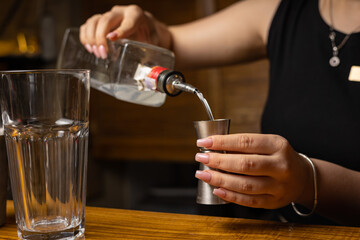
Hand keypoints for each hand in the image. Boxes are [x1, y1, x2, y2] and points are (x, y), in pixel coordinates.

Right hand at [79, 5, 170, 58]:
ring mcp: (109, 15)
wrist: (146, 27)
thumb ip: (149, 50)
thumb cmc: (149, 35)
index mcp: (136, 15)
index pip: (128, 22)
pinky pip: (88, 24)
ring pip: (94, 21)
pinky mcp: (101, 20)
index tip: (112, 39)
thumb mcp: (153, 42)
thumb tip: (146, 68)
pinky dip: (85, 35)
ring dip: (91, 38)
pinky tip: (89, 47)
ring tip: (96, 53)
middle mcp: (121, 12)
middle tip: (103, 54)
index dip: (120, 31)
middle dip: (101, 38)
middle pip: (106, 20)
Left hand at [195, 133, 312, 208]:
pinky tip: (216, 189)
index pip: (246, 142)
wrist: (302, 178)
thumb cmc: (278, 157)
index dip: (222, 142)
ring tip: (203, 174)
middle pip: (245, 164)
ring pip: (245, 185)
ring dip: (219, 179)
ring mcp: (279, 186)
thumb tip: (213, 148)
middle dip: (218, 161)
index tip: (204, 142)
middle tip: (201, 158)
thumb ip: (244, 146)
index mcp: (278, 145)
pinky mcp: (273, 201)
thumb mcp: (268, 144)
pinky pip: (248, 201)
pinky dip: (230, 195)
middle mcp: (281, 166)